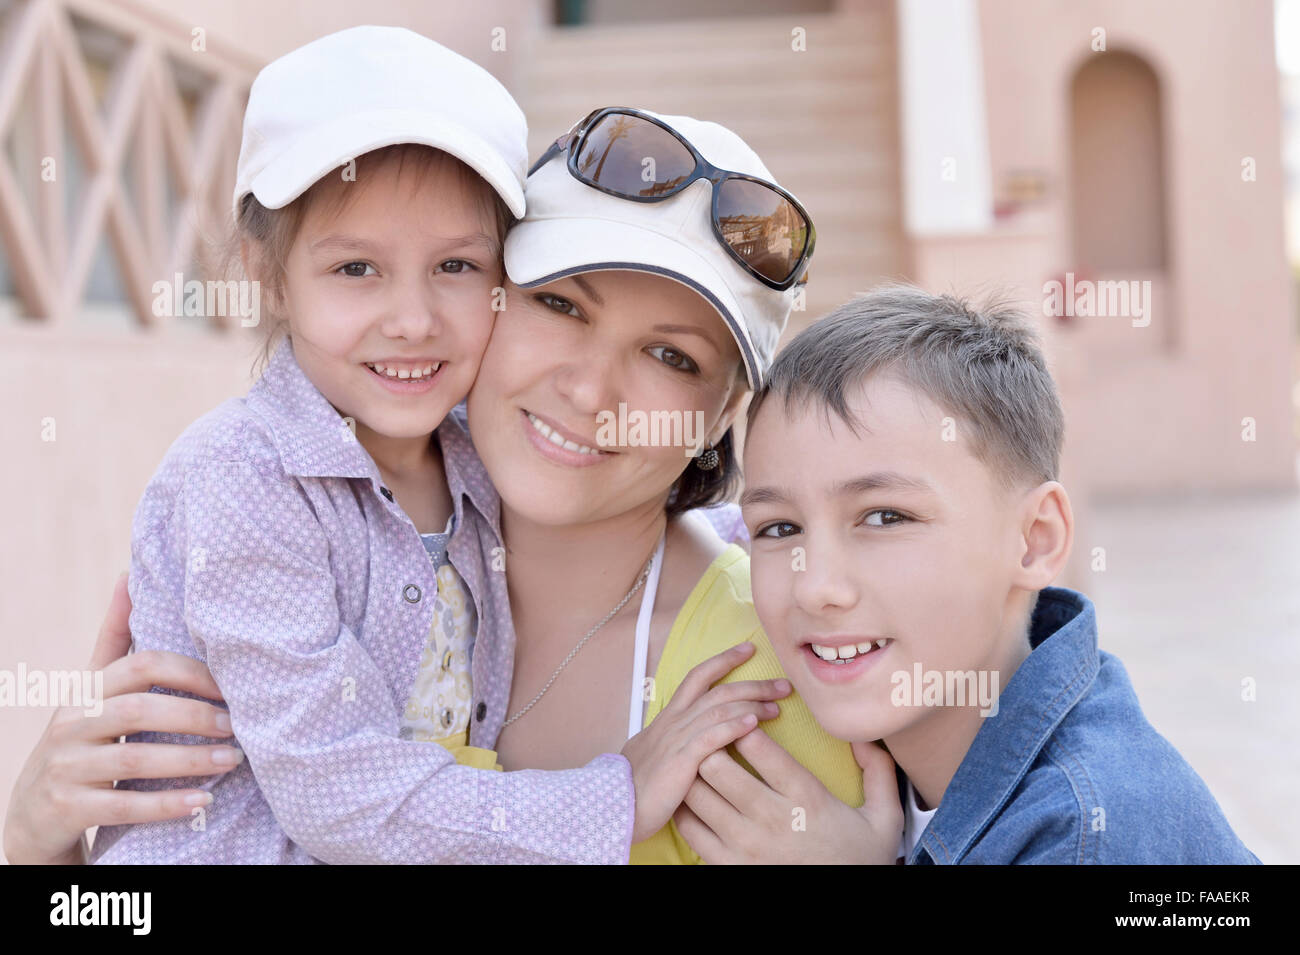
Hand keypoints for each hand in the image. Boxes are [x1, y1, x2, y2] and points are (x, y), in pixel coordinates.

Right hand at [3, 573, 240, 864]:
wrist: (34, 814)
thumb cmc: (83, 738)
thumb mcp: (92, 690)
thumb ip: (113, 639)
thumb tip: (129, 575)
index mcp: (86, 689)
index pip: (142, 665)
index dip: (191, 673)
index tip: (232, 686)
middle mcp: (71, 723)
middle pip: (139, 711)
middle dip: (195, 716)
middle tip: (237, 726)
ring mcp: (65, 767)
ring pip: (133, 761)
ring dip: (190, 761)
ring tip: (233, 761)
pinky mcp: (67, 808)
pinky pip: (123, 807)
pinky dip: (167, 805)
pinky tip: (204, 801)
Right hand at [620, 641, 791, 843]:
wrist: (609, 806)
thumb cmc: (632, 788)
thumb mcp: (651, 756)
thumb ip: (672, 744)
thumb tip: (689, 742)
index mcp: (667, 719)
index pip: (698, 677)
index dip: (723, 660)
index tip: (749, 649)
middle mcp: (673, 722)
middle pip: (718, 690)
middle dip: (754, 683)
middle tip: (784, 684)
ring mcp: (676, 739)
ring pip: (719, 709)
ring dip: (752, 703)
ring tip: (778, 705)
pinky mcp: (680, 760)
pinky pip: (711, 736)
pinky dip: (733, 726)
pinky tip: (754, 723)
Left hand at [673, 730, 902, 863]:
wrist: (848, 906)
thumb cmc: (861, 859)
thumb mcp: (885, 817)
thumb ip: (879, 771)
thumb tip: (864, 734)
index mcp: (807, 799)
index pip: (761, 750)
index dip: (744, 725)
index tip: (744, 719)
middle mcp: (771, 820)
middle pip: (717, 767)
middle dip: (712, 745)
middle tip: (715, 738)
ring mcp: (745, 846)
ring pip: (698, 794)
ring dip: (695, 774)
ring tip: (700, 763)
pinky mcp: (728, 866)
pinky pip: (690, 830)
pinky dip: (686, 808)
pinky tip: (696, 797)